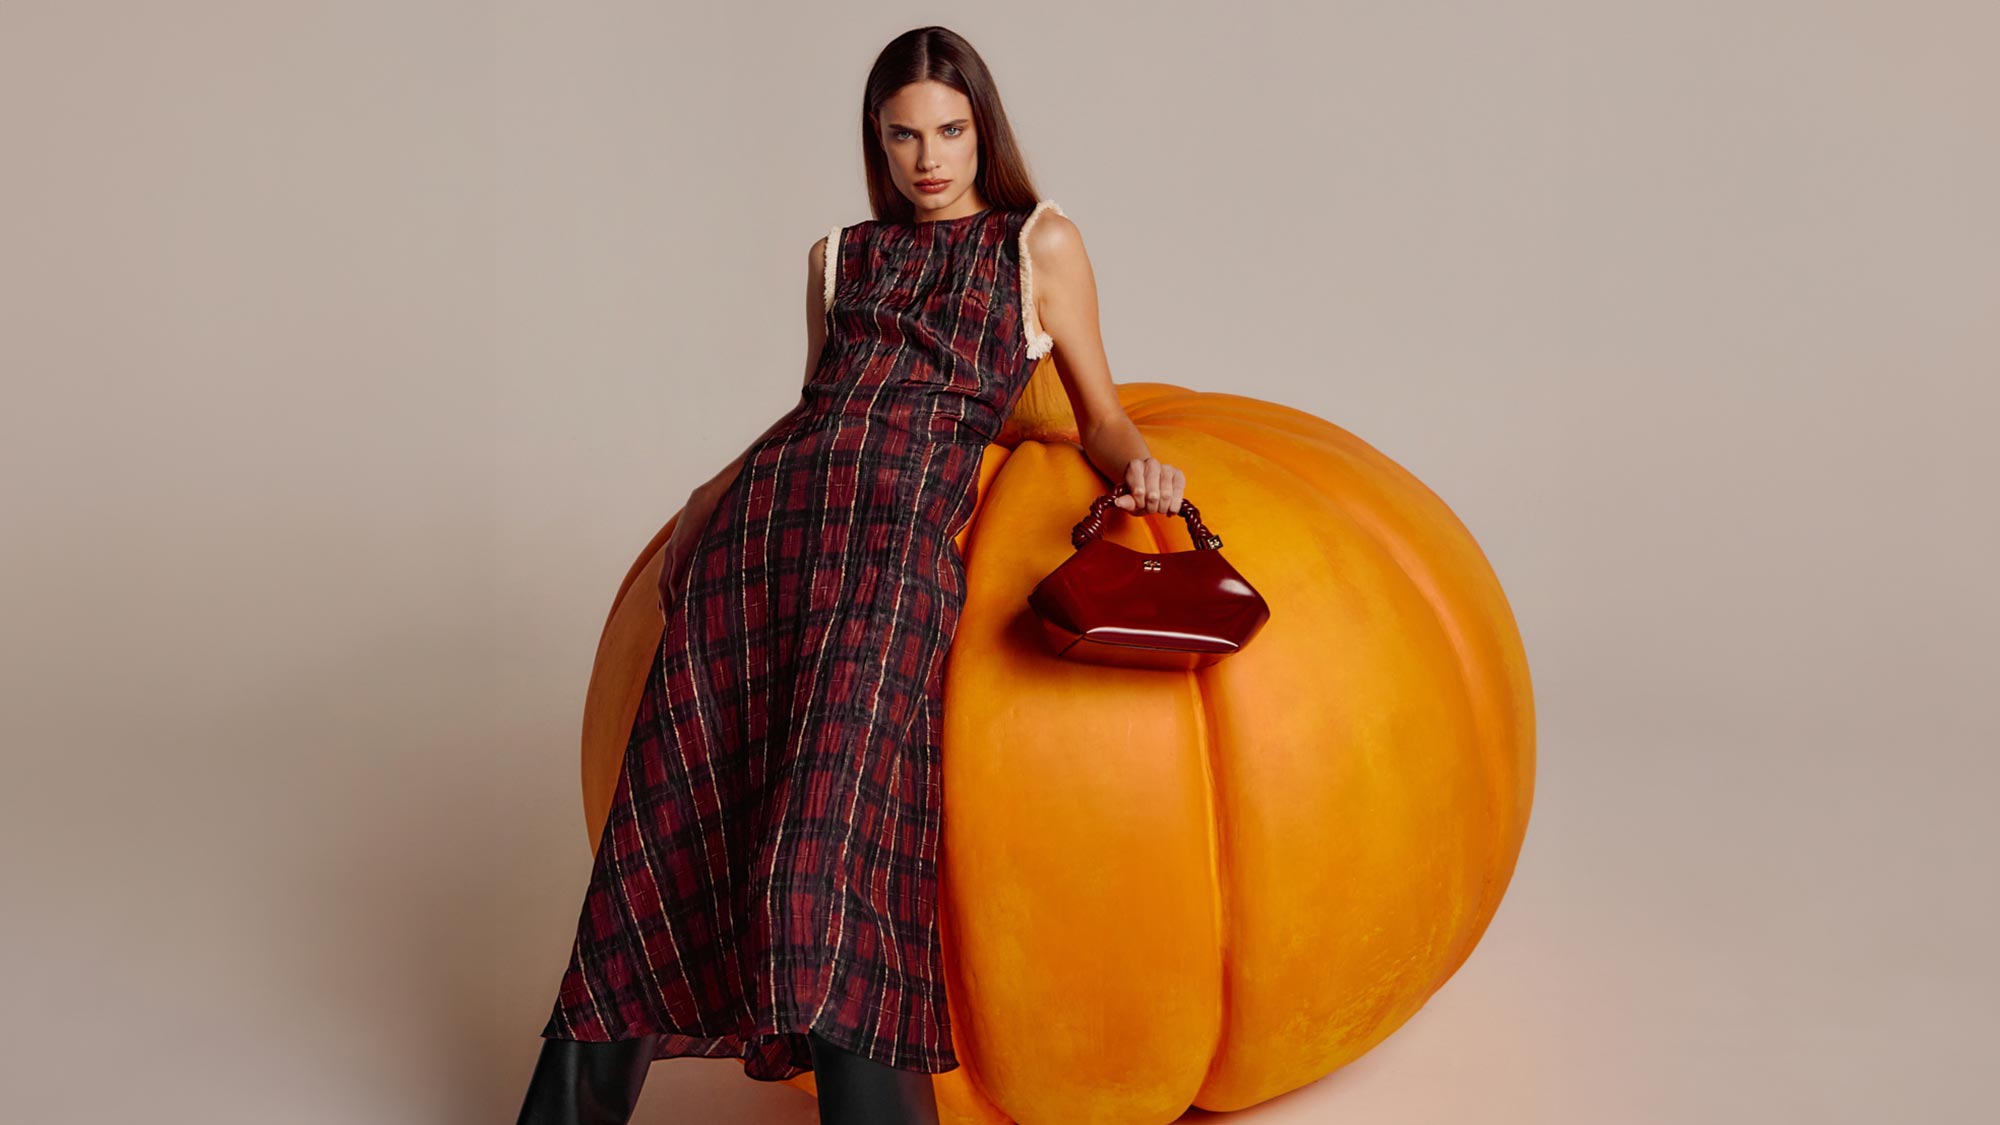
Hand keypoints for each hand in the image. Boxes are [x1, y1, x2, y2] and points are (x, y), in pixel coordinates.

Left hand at [656, 493, 714, 619]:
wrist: (711, 495)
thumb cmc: (716, 514)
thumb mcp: (713, 539)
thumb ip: (715, 551)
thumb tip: (728, 561)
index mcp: (680, 551)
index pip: (670, 580)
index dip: (670, 598)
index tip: (674, 614)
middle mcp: (672, 554)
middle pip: (664, 587)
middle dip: (666, 607)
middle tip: (671, 627)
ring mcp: (674, 551)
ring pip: (666, 585)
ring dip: (668, 604)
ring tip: (672, 622)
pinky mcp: (679, 549)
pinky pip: (674, 575)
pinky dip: (674, 592)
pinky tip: (678, 604)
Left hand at [1113, 456, 1185, 514]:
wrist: (1151, 488)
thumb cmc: (1139, 495)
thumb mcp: (1130, 500)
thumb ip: (1126, 502)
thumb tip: (1119, 502)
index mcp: (1135, 466)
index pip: (1138, 491)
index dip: (1139, 503)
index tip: (1139, 504)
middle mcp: (1151, 463)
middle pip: (1153, 494)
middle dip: (1151, 507)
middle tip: (1150, 508)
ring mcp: (1166, 467)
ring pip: (1166, 495)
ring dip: (1162, 507)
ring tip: (1159, 508)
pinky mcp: (1178, 474)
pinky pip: (1179, 494)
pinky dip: (1174, 506)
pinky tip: (1169, 509)